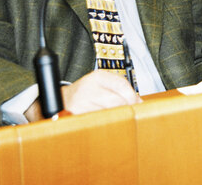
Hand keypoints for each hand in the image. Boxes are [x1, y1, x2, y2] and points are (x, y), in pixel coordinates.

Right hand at [25, 70, 140, 121]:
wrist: (61, 101)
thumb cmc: (86, 93)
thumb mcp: (103, 84)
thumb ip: (121, 89)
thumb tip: (140, 103)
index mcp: (98, 76)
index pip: (122, 85)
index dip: (133, 97)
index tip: (139, 105)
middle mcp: (88, 87)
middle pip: (116, 101)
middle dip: (126, 109)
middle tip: (130, 115)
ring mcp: (80, 102)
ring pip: (108, 113)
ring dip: (115, 119)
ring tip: (116, 120)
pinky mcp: (75, 116)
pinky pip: (96, 122)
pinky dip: (103, 125)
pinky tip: (104, 124)